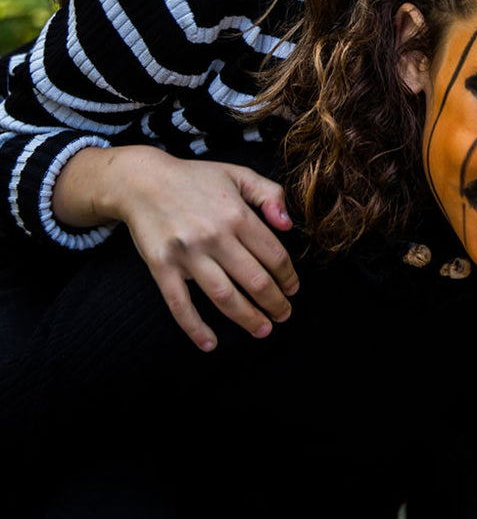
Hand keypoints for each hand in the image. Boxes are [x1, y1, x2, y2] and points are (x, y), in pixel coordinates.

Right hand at [52, 145, 298, 349]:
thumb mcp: (238, 174)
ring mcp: (187, 254)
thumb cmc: (195, 179)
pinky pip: (180, 305)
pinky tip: (210, 344)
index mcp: (237, 215)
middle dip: (274, 303)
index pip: (274, 256)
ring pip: (225, 297)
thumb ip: (269, 194)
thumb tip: (287, 225)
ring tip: (263, 330)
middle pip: (255, 281)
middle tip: (283, 315)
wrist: (141, 180)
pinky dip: (195, 328)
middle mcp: (214, 236)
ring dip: (248, 319)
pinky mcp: (161, 267)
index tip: (292, 290)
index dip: (288, 277)